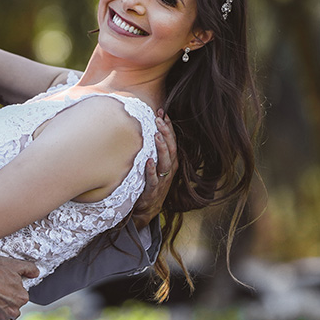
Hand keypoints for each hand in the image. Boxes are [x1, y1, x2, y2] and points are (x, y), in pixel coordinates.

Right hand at [0, 256, 38, 319]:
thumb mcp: (13, 265)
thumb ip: (28, 268)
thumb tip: (36, 273)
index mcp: (21, 297)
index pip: (22, 297)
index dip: (14, 291)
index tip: (5, 287)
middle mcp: (14, 310)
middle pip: (16, 310)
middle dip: (9, 304)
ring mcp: (2, 318)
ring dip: (4, 316)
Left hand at [131, 109, 177, 227]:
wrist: (148, 207)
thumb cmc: (151, 181)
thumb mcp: (155, 163)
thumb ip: (154, 148)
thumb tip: (148, 127)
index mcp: (171, 161)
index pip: (172, 140)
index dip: (168, 127)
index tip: (163, 113)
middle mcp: (169, 169)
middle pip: (170, 148)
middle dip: (165, 132)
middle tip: (159, 119)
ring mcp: (162, 179)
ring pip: (165, 161)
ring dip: (161, 148)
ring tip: (157, 135)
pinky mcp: (152, 189)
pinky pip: (153, 179)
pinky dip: (151, 170)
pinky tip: (148, 161)